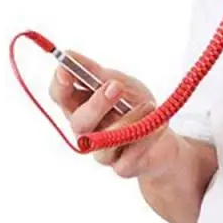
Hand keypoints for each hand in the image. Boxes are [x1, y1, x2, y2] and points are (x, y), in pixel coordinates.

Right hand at [49, 50, 177, 179]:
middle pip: (79, 122)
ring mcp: (103, 152)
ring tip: (149, 105)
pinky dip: (146, 138)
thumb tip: (68, 55)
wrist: (163, 136)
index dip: (59, 85)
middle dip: (96, 104)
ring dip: (128, 120)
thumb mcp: (120, 82)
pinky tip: (159, 124)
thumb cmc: (135, 105)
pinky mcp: (123, 168)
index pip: (60, 97)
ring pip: (103, 143)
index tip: (66, 69)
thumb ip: (95, 73)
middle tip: (115, 86)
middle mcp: (88, 131)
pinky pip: (129, 157)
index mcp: (82, 106)